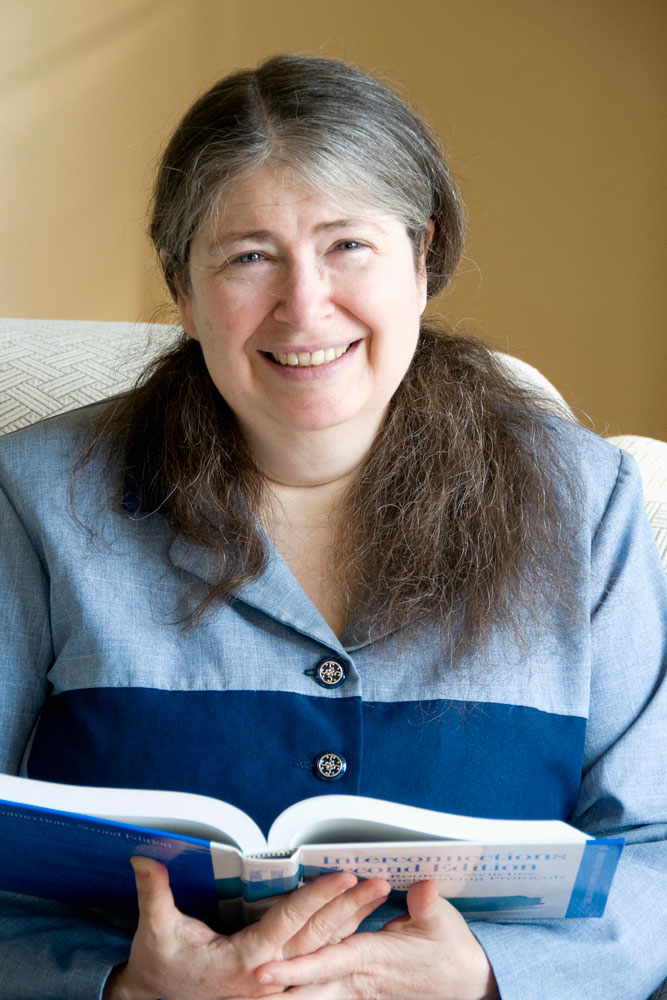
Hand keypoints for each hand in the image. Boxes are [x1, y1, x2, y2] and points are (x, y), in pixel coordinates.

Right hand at [103, 857, 389, 999]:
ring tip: (378, 900)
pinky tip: (360, 929)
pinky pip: (318, 966)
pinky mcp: (280, 990)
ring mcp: (277, 987)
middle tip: (378, 882)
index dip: (318, 896)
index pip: (289, 921)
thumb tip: (145, 859)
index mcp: (245, 960)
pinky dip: (340, 946)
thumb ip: (155, 893)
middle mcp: (268, 976)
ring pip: (324, 952)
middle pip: (318, 937)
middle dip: (351, 908)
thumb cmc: (162, 969)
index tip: (343, 876)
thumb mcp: (157, 932)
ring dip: (352, 924)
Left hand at [254, 881, 499, 999]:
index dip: (294, 970)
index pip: (326, 963)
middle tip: (244, 990)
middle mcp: (359, 979)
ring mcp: (359, 992)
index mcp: (372, 957)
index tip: (261, 973)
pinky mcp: (360, 996)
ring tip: (251, 999)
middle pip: (309, 990)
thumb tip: (423, 887)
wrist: (466, 987)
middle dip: (277, 994)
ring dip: (287, 998)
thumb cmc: (451, 951)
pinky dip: (304, 998)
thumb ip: (427, 904)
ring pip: (315, 999)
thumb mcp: (443, 923)